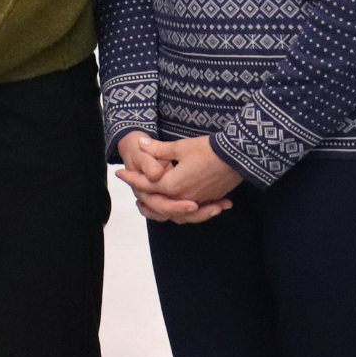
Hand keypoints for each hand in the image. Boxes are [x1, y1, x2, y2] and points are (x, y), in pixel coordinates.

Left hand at [115, 133, 238, 224]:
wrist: (237, 156)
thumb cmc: (208, 150)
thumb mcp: (180, 147)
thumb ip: (158, 149)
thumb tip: (140, 144)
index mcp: (173, 185)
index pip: (146, 184)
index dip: (131, 178)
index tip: (118, 173)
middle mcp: (184, 197)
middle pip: (159, 203)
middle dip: (144, 198)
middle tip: (133, 191)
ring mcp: (197, 201)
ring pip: (175, 212)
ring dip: (161, 209)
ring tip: (149, 205)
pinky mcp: (209, 200)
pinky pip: (191, 211)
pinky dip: (181, 211)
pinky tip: (175, 205)